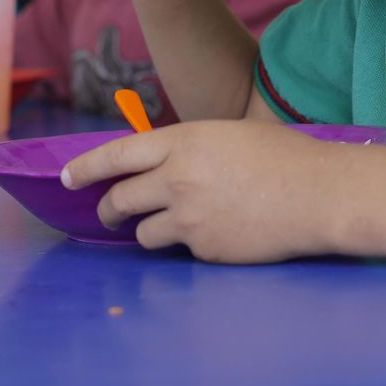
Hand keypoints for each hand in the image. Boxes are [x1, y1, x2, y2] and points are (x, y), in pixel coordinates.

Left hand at [61, 120, 338, 262]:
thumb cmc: (283, 157)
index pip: (116, 155)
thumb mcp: (226, 135)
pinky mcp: (205, 250)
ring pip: (143, 233)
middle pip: (121, 199)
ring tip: (175, 223)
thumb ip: (188, 148)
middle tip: (110, 212)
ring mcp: (189, 218)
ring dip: (150, 229)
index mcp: (182, 142)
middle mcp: (177, 180)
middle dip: (109, 208)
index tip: (67, 178)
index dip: (86, 168)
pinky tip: (219, 232)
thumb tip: (161, 163)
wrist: (319, 195)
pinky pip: (182, 250)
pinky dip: (190, 244)